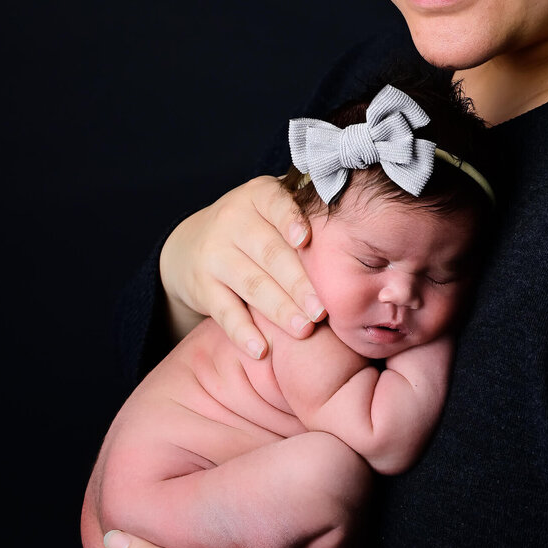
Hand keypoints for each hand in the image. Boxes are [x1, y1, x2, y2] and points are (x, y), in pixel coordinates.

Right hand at [159, 175, 324, 357]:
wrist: (191, 243)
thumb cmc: (254, 227)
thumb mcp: (270, 209)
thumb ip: (305, 213)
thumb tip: (356, 228)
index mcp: (258, 197)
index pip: (275, 204)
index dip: (290, 220)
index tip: (306, 240)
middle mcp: (234, 220)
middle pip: (270, 253)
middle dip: (298, 284)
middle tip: (322, 311)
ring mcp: (214, 253)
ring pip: (251, 284)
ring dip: (279, 309)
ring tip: (304, 330)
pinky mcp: (202, 286)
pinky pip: (225, 311)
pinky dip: (243, 332)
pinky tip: (261, 350)